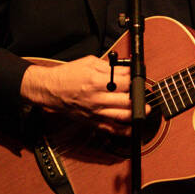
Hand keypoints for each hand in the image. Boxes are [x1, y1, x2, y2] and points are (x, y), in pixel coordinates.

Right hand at [19, 56, 133, 135]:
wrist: (50, 89)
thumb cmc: (67, 75)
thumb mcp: (88, 62)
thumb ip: (109, 66)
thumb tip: (125, 69)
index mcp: (96, 81)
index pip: (124, 81)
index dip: (134, 79)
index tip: (136, 78)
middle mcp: (97, 98)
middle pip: (126, 99)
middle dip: (137, 95)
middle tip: (141, 92)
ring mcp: (95, 112)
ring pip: (122, 115)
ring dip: (136, 112)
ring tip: (144, 109)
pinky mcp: (93, 121)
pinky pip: (112, 129)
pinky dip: (125, 131)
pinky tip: (133, 127)